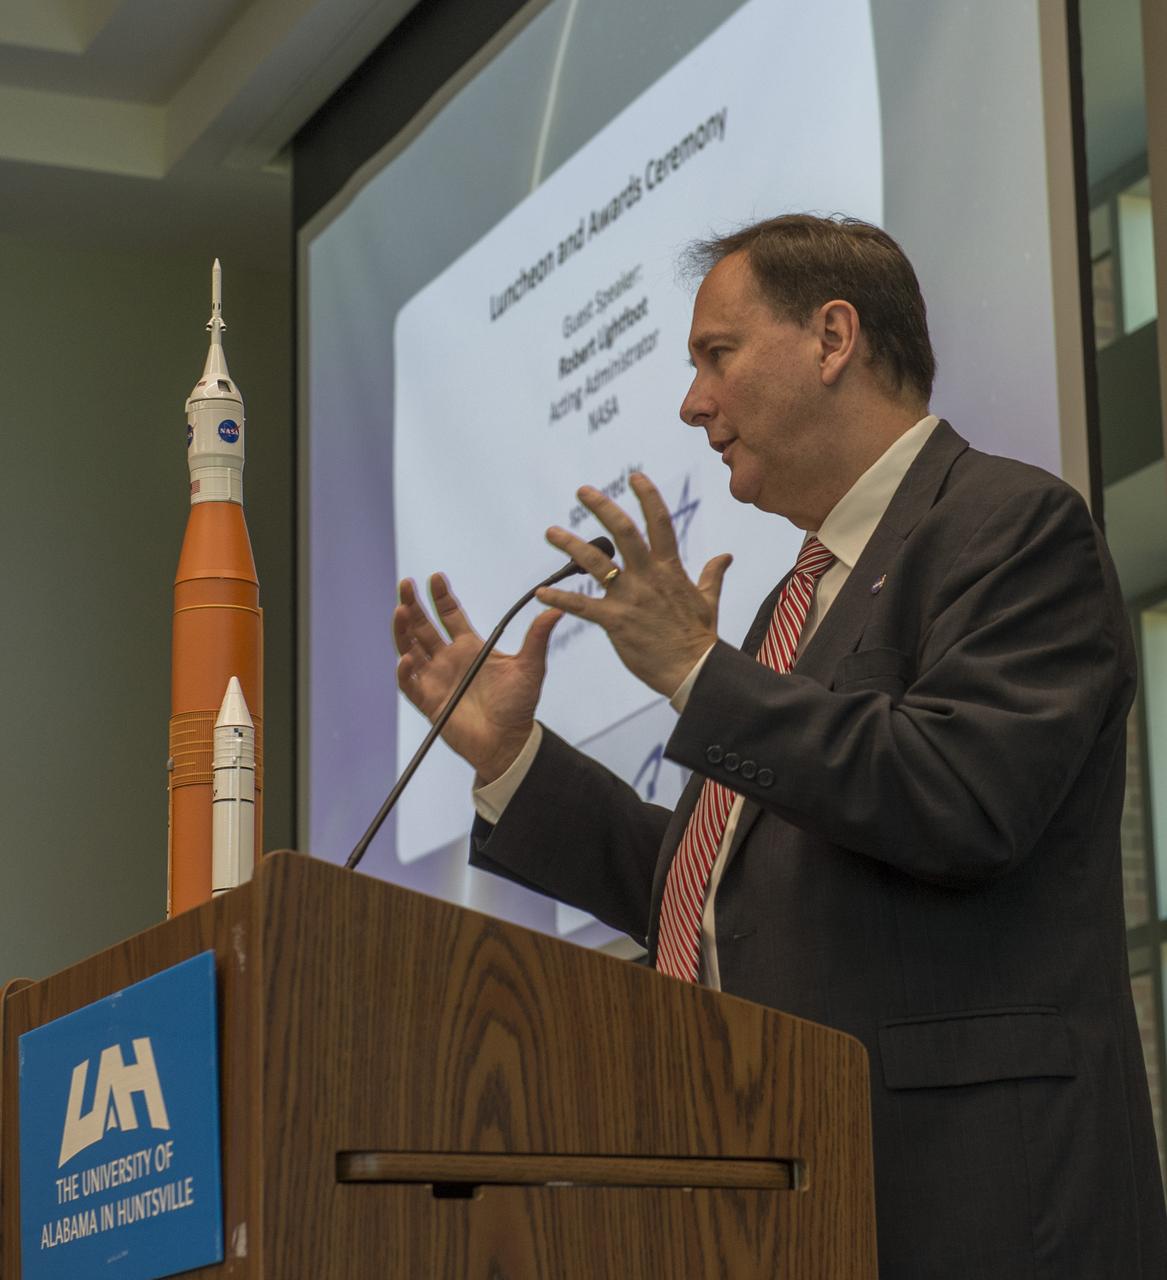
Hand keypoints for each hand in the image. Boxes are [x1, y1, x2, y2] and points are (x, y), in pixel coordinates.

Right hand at [393, 574, 561, 781]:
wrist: (509, 742)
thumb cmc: (519, 705)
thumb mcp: (530, 667)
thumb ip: (537, 638)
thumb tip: (556, 610)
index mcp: (470, 647)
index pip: (450, 615)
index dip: (441, 597)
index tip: (436, 577)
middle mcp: (448, 659)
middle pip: (423, 626)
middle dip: (413, 604)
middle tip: (405, 584)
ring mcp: (436, 678)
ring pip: (410, 648)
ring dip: (403, 629)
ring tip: (401, 610)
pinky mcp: (428, 701)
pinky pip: (410, 683)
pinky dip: (406, 671)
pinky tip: (408, 658)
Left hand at [535, 472, 731, 695]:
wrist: (694, 670)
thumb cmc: (700, 638)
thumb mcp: (708, 600)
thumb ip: (711, 574)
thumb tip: (725, 556)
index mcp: (670, 569)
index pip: (659, 523)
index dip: (647, 496)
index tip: (634, 476)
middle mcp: (648, 577)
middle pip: (623, 532)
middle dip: (602, 507)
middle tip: (583, 491)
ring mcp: (631, 597)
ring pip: (596, 562)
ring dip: (570, 545)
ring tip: (551, 532)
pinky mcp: (616, 621)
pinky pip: (582, 606)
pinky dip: (559, 598)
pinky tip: (541, 592)